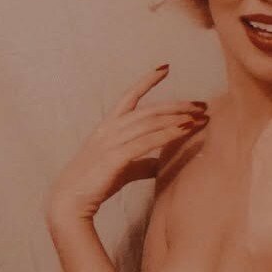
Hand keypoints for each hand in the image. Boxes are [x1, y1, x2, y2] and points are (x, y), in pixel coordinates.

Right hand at [46, 65, 207, 222]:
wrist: (69, 203)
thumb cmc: (95, 183)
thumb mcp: (122, 167)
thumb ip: (142, 161)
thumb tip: (162, 161)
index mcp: (108, 126)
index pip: (129, 96)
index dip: (147, 81)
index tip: (165, 68)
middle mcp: (110, 128)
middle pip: (150, 110)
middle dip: (178, 105)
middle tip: (203, 104)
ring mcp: (111, 141)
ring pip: (151, 122)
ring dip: (179, 118)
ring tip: (201, 116)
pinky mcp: (115, 157)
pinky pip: (147, 141)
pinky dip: (168, 134)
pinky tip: (186, 130)